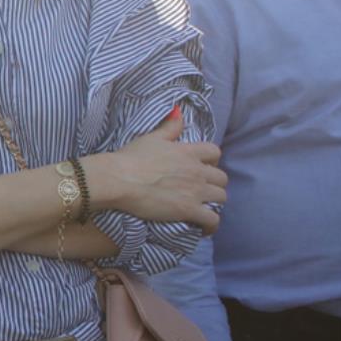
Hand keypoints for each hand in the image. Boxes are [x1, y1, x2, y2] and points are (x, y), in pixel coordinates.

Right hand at [88, 107, 225, 231]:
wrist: (119, 179)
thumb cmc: (130, 158)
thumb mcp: (151, 138)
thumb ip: (169, 127)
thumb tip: (178, 111)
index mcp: (188, 152)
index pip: (215, 152)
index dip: (211, 161)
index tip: (202, 167)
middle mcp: (197, 171)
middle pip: (221, 178)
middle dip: (214, 183)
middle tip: (202, 189)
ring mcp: (195, 191)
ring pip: (221, 198)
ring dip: (214, 202)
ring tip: (204, 207)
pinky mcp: (189, 210)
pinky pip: (212, 220)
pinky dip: (211, 225)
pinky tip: (204, 228)